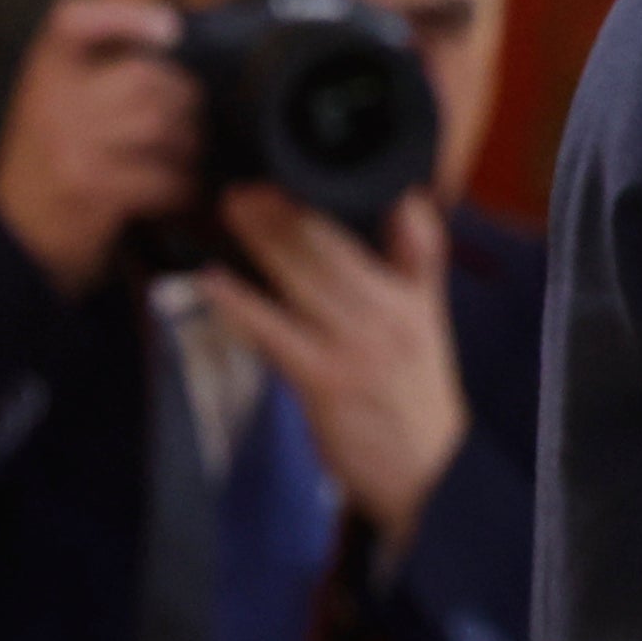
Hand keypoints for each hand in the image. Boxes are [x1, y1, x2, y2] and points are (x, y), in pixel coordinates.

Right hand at [0, 0, 199, 289]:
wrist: (18, 242)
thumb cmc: (50, 165)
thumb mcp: (57, 102)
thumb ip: (98, 57)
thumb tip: (155, 0)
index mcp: (44, 73)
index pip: (73, 19)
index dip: (124, 13)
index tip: (169, 27)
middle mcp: (51, 103)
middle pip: (145, 79)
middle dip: (185, 100)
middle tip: (193, 119)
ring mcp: (72, 147)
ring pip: (161, 127)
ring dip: (190, 146)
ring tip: (187, 158)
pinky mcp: (94, 192)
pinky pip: (164, 178)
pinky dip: (183, 188)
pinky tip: (179, 194)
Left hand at [213, 188, 472, 543]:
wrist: (428, 476)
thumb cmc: (416, 399)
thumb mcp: (429, 324)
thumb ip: (416, 261)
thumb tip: (405, 201)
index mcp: (414, 298)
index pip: (397, 232)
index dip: (348, 196)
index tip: (308, 164)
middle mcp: (388, 316)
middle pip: (334, 247)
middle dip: (288, 209)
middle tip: (247, 179)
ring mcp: (355, 348)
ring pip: (304, 279)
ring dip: (263, 240)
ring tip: (230, 207)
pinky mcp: (323, 383)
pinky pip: (276, 334)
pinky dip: (243, 305)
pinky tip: (213, 281)